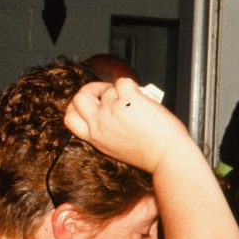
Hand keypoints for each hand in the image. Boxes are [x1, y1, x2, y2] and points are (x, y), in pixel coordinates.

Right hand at [64, 79, 195, 174]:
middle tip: (106, 91)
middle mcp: (99, 123)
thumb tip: (109, 110)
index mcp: (95, 137)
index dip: (75, 106)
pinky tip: (142, 96)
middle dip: (90, 90)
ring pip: (108, 89)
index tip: (89, 102)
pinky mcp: (129, 100)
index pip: (70, 118)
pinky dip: (133, 85)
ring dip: (122, 92)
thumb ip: (107, 131)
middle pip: (79, 98)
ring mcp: (112, 110)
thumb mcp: (117, 147)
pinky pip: (123, 82)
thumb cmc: (151, 153)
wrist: (168, 156)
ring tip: (136, 102)